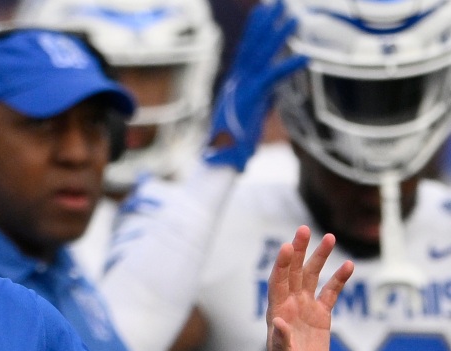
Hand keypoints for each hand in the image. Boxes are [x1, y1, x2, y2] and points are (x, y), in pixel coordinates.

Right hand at [204, 0, 307, 170]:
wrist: (219, 159)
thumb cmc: (232, 144)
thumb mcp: (249, 117)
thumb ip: (260, 101)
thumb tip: (271, 95)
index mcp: (235, 83)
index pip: (246, 50)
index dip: (254, 29)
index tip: (261, 10)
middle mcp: (238, 81)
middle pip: (253, 45)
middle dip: (266, 22)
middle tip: (278, 1)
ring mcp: (244, 88)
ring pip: (262, 55)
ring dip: (278, 34)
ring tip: (292, 15)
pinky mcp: (252, 98)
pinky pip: (273, 76)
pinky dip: (289, 65)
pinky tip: (306, 55)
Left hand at [263, 226, 353, 350]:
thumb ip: (281, 342)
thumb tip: (278, 322)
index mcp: (278, 312)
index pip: (279, 282)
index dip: (283, 264)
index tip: (289, 246)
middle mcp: (290, 306)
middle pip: (294, 272)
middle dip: (299, 252)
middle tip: (304, 229)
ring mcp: (305, 309)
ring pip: (312, 277)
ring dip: (319, 258)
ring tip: (329, 237)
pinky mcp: (321, 317)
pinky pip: (330, 293)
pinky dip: (338, 280)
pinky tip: (348, 265)